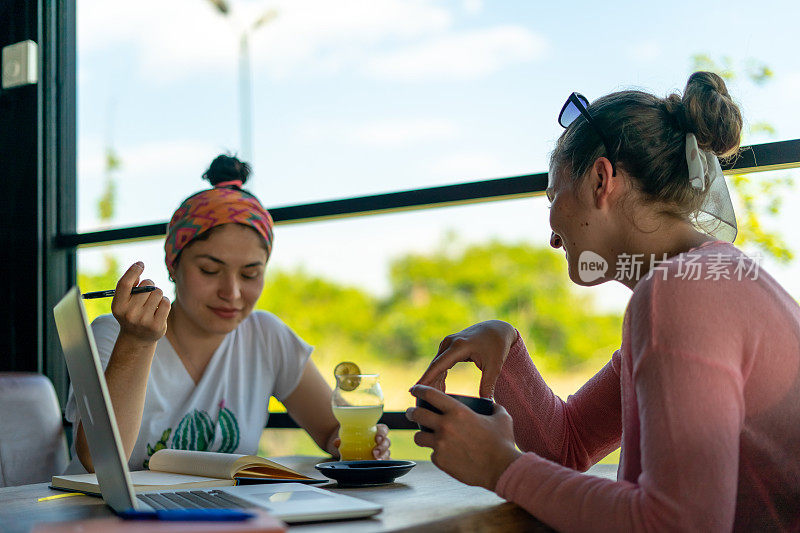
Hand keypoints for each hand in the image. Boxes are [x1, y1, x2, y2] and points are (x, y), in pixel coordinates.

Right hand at [111, 262, 169, 343]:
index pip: (124, 284)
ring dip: (158, 294)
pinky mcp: (156, 325)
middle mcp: (129, 314)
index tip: (140, 264)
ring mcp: (143, 320)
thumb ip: (129, 286)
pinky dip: (164, 302)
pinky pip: (166, 302)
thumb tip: (138, 269)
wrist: (136, 338)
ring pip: (158, 292)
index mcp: (117, 306)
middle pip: (147, 285)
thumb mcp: (124, 301)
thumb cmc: (131, 313)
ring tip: (152, 304)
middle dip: (149, 284)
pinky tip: (159, 309)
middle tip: (147, 293)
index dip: (133, 270)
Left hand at [331, 423, 390, 459]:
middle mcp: (380, 441)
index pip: (383, 429)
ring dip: (383, 456)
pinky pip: (386, 462)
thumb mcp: (345, 438)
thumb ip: (341, 440)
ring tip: (376, 460)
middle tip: (375, 452)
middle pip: (386, 441)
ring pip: (387, 452)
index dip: (382, 433)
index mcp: (374, 431)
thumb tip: (337, 442)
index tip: (377, 438)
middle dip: (382, 447)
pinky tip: (381, 466)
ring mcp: (381, 451)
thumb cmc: (350, 439)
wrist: (347, 448)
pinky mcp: (379, 460)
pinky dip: (385, 464)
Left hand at [406, 385, 521, 489]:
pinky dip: (437, 453)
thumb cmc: (503, 442)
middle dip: (411, 412)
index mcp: (458, 412)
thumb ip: (493, 407)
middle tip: (411, 412)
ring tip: (425, 436)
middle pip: (417, 414)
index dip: (419, 390)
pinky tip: (445, 454)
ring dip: (421, 435)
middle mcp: (445, 426)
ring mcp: (440, 445)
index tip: (415, 390)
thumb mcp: (502, 418)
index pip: (430, 395)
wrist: (501, 469)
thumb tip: (491, 403)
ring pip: (419, 437)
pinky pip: (432, 454)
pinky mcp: (440, 461)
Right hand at [416, 320, 516, 397]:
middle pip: (434, 366)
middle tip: (420, 401)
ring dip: (434, 382)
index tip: (414, 389)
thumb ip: (488, 385)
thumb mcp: (494, 366)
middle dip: (427, 384)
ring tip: (430, 400)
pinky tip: (440, 389)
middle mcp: (449, 343)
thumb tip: (487, 404)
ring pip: (436, 366)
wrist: (497, 329)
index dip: (426, 379)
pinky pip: (440, 363)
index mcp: (459, 346)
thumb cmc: (497, 346)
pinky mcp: (449, 347)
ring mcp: (447, 344)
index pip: (438, 365)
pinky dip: (439, 376)